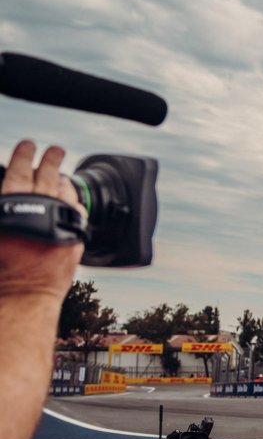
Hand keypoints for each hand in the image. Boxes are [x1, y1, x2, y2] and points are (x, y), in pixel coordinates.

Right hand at [0, 141, 83, 299]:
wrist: (24, 292)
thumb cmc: (2, 267)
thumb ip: (6, 205)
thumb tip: (10, 185)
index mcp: (12, 203)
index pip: (20, 169)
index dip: (24, 154)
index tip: (29, 145)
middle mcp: (40, 207)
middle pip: (48, 174)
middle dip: (51, 159)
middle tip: (55, 149)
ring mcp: (61, 219)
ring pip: (65, 190)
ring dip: (63, 179)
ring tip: (61, 174)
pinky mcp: (76, 233)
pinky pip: (78, 210)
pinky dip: (74, 201)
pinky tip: (71, 199)